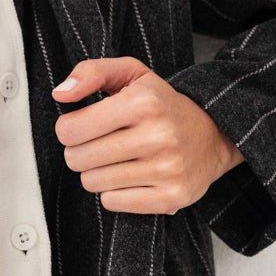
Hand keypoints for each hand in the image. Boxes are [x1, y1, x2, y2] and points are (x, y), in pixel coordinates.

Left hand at [51, 58, 243, 213]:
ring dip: (98, 172)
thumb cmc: (163, 105)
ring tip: (120, 159)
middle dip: (82, 151)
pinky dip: (115, 192)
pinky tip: (133, 176)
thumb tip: (60, 93)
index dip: (69, 128)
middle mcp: (157, 136)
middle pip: (77, 159)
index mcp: (144, 103)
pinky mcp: (170, 197)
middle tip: (103, 143)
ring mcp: (166, 170)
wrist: (215, 135)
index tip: (85, 125)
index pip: (70, 130)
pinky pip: (111, 203)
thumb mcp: (132, 75)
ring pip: (92, 183)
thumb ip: (91, 72)